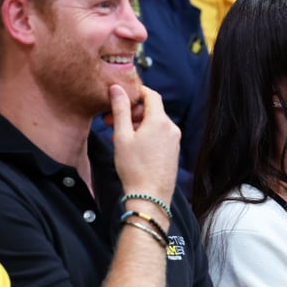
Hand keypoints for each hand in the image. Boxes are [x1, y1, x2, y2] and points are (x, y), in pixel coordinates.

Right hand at [110, 84, 180, 205]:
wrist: (150, 196)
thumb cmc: (134, 168)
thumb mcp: (122, 136)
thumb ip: (120, 109)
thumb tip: (117, 89)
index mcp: (159, 121)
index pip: (151, 95)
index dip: (136, 92)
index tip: (122, 95)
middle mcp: (171, 128)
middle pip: (152, 110)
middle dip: (131, 112)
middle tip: (112, 120)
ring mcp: (174, 140)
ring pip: (154, 123)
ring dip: (136, 124)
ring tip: (118, 136)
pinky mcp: (173, 151)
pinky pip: (159, 135)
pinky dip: (145, 134)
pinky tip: (131, 146)